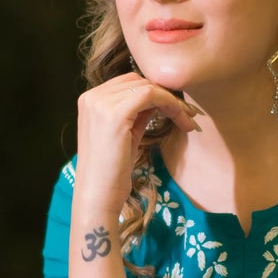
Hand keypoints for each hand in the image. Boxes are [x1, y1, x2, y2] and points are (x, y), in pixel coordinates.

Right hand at [73, 74, 200, 220]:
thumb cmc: (112, 173)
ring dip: (172, 100)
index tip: (177, 109)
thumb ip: (137, 114)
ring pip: (147, 86)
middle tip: (186, 114)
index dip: (155, 92)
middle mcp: (92, 97)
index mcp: (90, 100)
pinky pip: (151, 94)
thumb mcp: (126, 135)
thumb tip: (158, 99)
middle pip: (138, 80)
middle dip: (165, 94)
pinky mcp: (115, 113)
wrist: (99, 197)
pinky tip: (181, 120)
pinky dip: (170, 104)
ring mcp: (101, 103)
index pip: (128, 83)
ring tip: (187, 120)